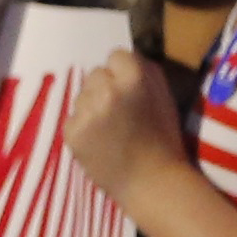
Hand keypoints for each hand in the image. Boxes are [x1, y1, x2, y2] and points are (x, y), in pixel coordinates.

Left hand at [63, 50, 183, 202]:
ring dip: (92, 106)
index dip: (123, 72)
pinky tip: (98, 140)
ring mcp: (87, 113)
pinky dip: (83, 127)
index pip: (116, 55)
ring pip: (82, 95)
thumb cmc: (163, 137)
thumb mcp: (165, 95)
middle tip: (118, 109)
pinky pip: (73, 118)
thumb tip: (125, 60)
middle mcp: (108, 91)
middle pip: (95, 74)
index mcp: (135, 78)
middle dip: (105, 87)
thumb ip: (146, 71)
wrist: (149, 181)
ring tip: (108, 127)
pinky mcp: (72, 133)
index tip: (130, 88)